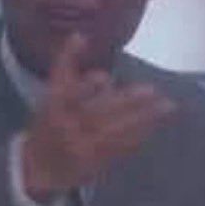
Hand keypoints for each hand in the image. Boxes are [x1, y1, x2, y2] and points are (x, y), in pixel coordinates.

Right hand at [22, 33, 176, 198]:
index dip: (83, 87)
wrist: (37, 169)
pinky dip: (139, 135)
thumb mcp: (50, 93)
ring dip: (143, 119)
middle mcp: (67, 128)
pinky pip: (120, 148)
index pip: (67, 95)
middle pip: (97, 116)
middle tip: (150, 91)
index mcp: (54, 107)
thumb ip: (65, 65)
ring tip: (167, 105)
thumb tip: (80, 35)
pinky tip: (156, 124)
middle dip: (124, 103)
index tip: (103, 77)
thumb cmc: (47, 123)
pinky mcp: (95, 163)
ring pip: (115, 132)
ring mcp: (82, 148)